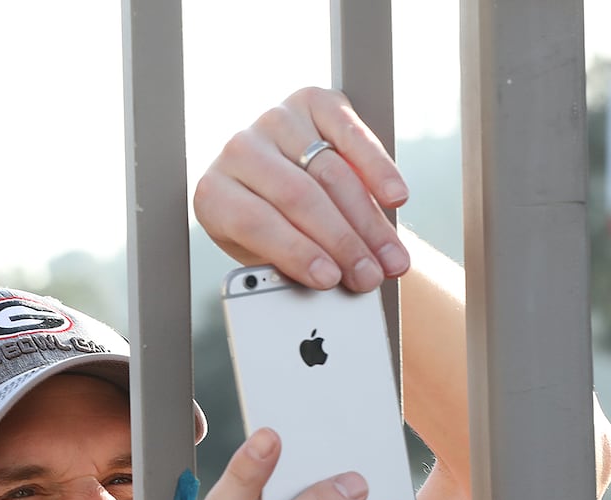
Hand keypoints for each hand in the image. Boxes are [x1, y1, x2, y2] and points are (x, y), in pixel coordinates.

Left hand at [193, 87, 409, 294]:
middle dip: (342, 243)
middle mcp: (239, 150)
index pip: (254, 222)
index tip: (329, 279)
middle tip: (369, 276)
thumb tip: (328, 286)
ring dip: (368, 221)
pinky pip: (351, 135)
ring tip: (390, 257)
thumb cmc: (272, 229)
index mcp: (214, 193)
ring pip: (331, 173)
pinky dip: (378, 168)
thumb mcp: (265, 254)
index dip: (296, 252)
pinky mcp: (312, 101)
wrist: (277, 184)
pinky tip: (395, 198)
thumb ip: (286, 268)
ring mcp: (275, 121)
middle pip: (299, 198)